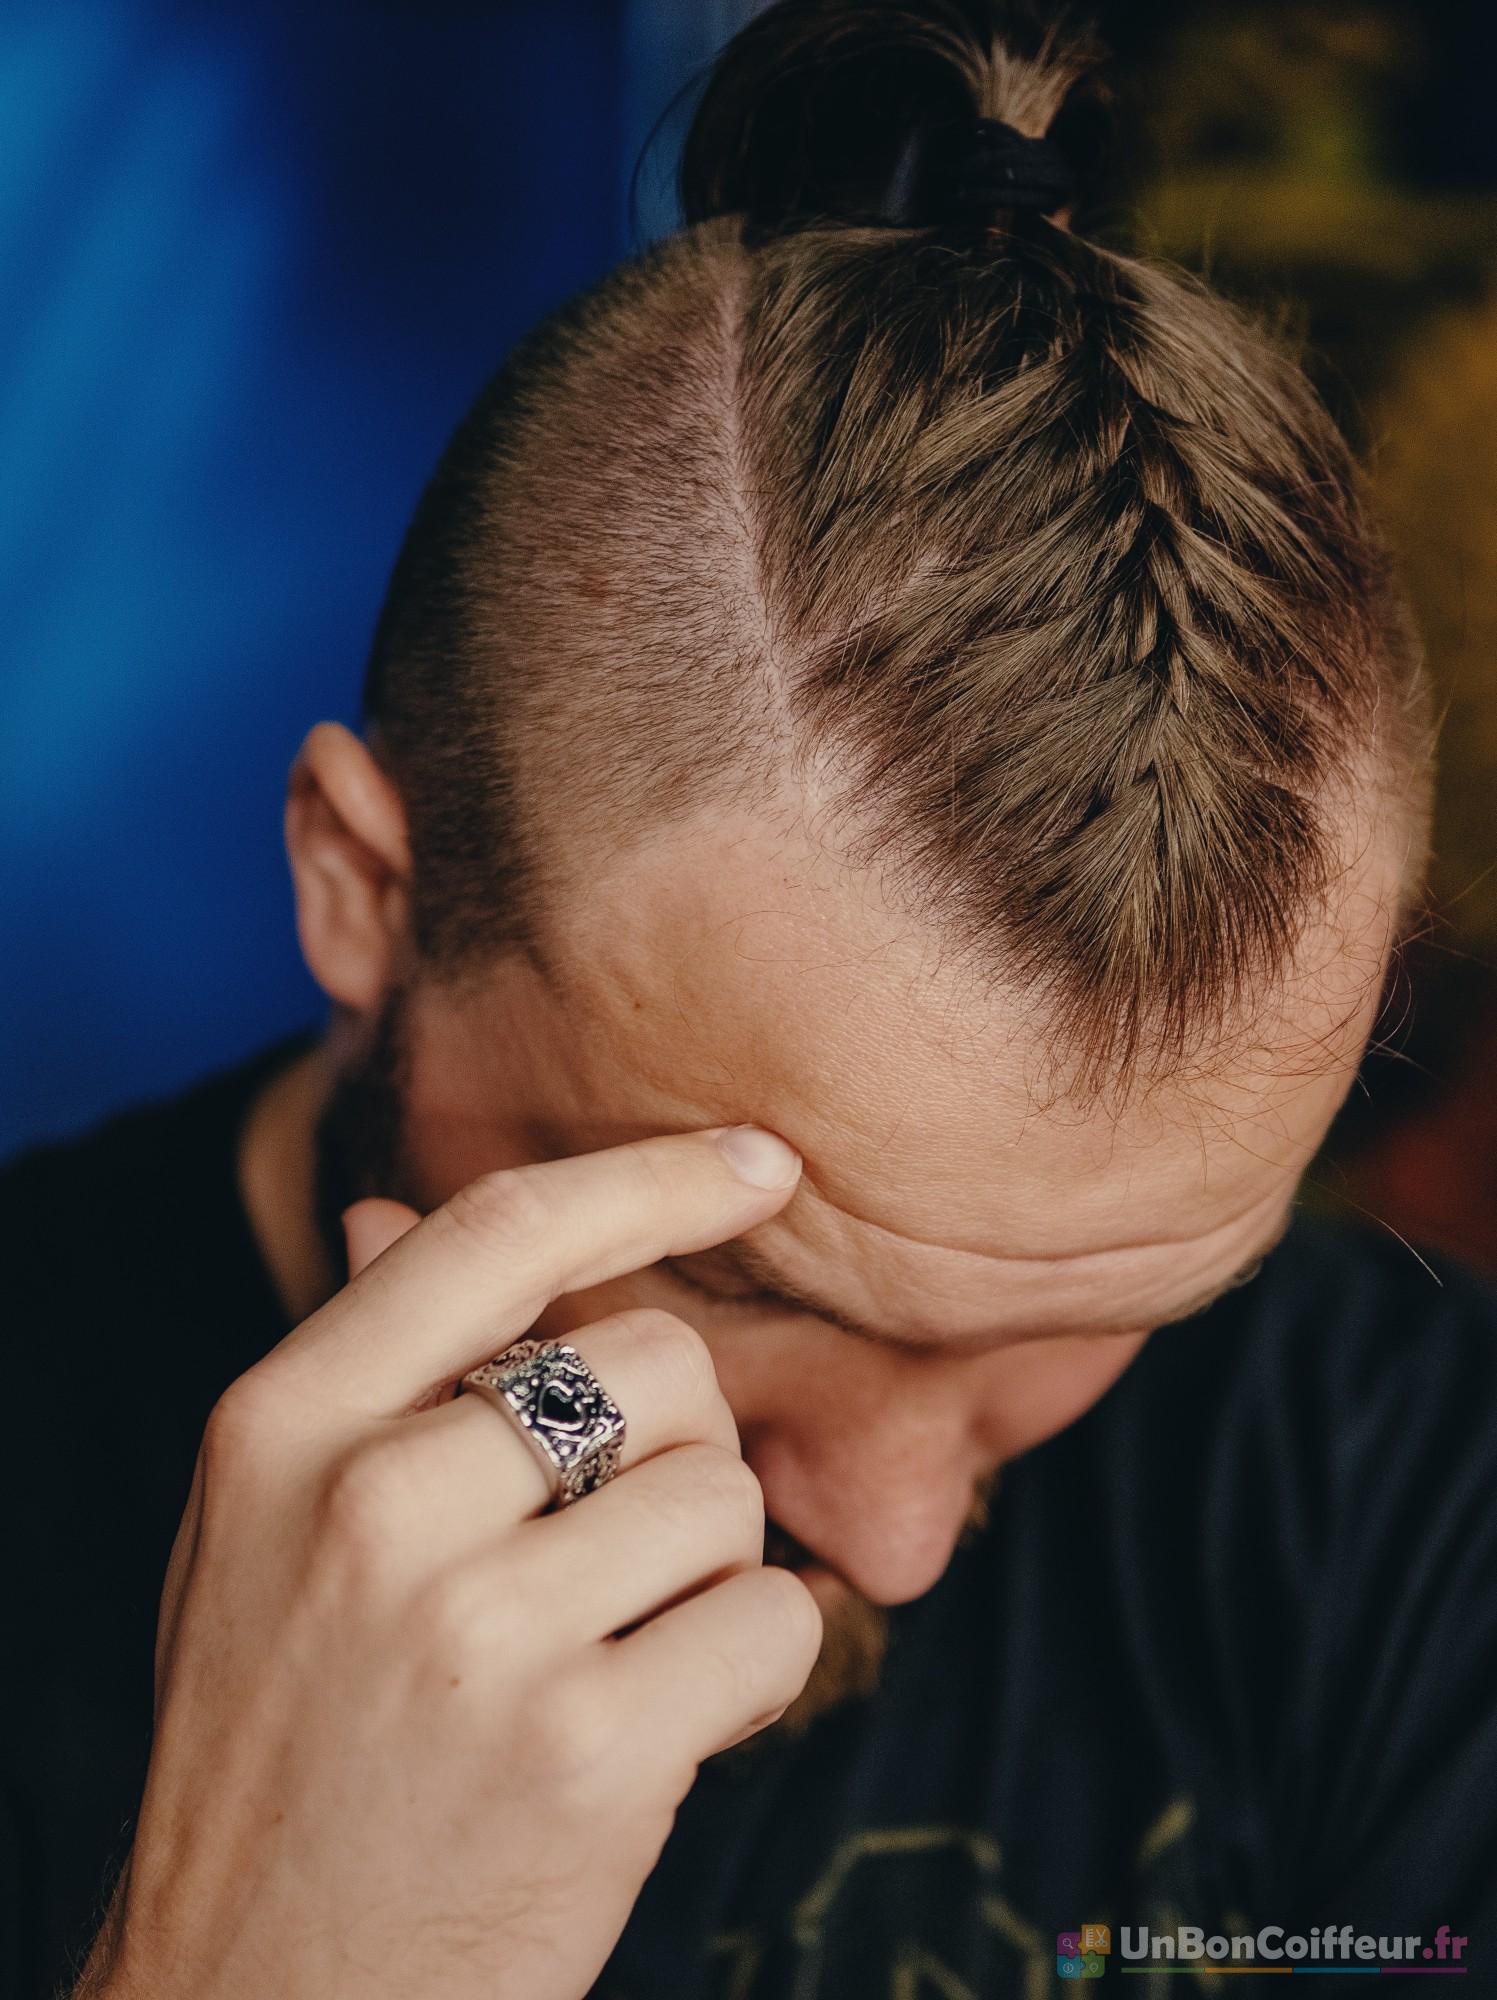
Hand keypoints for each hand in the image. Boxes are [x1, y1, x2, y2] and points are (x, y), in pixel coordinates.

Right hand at [85, 1127, 820, 1999]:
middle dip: (677, 1445)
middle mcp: (368, 1504)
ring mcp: (475, 1631)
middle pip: (657, 1361)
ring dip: (708, 1570)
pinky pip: (773, 1619)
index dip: (654, 1174)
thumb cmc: (278, 1741)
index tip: (761, 1161)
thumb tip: (382, 1209)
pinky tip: (664, 1719)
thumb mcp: (259, 1534)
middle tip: (610, 1551)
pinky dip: (752, 1665)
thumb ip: (350, 1370)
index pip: (498, 1231)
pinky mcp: (585, 1752)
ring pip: (726, 1491)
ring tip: (612, 1649)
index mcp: (282, 1427)